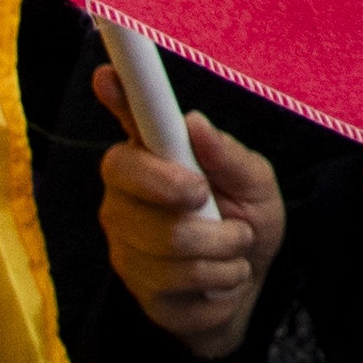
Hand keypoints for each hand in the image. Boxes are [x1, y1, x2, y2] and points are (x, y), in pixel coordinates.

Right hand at [88, 74, 284, 357]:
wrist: (250, 285)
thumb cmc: (246, 219)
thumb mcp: (255, 184)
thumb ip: (229, 157)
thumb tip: (195, 123)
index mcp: (154, 157)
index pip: (128, 123)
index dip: (117, 98)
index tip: (106, 75)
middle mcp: (125, 196)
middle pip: (133, 190)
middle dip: (194, 204)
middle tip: (220, 208)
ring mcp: (124, 243)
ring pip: (165, 243)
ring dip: (223, 248)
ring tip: (235, 246)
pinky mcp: (135, 287)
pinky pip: (177, 283)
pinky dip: (220, 279)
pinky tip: (221, 277)